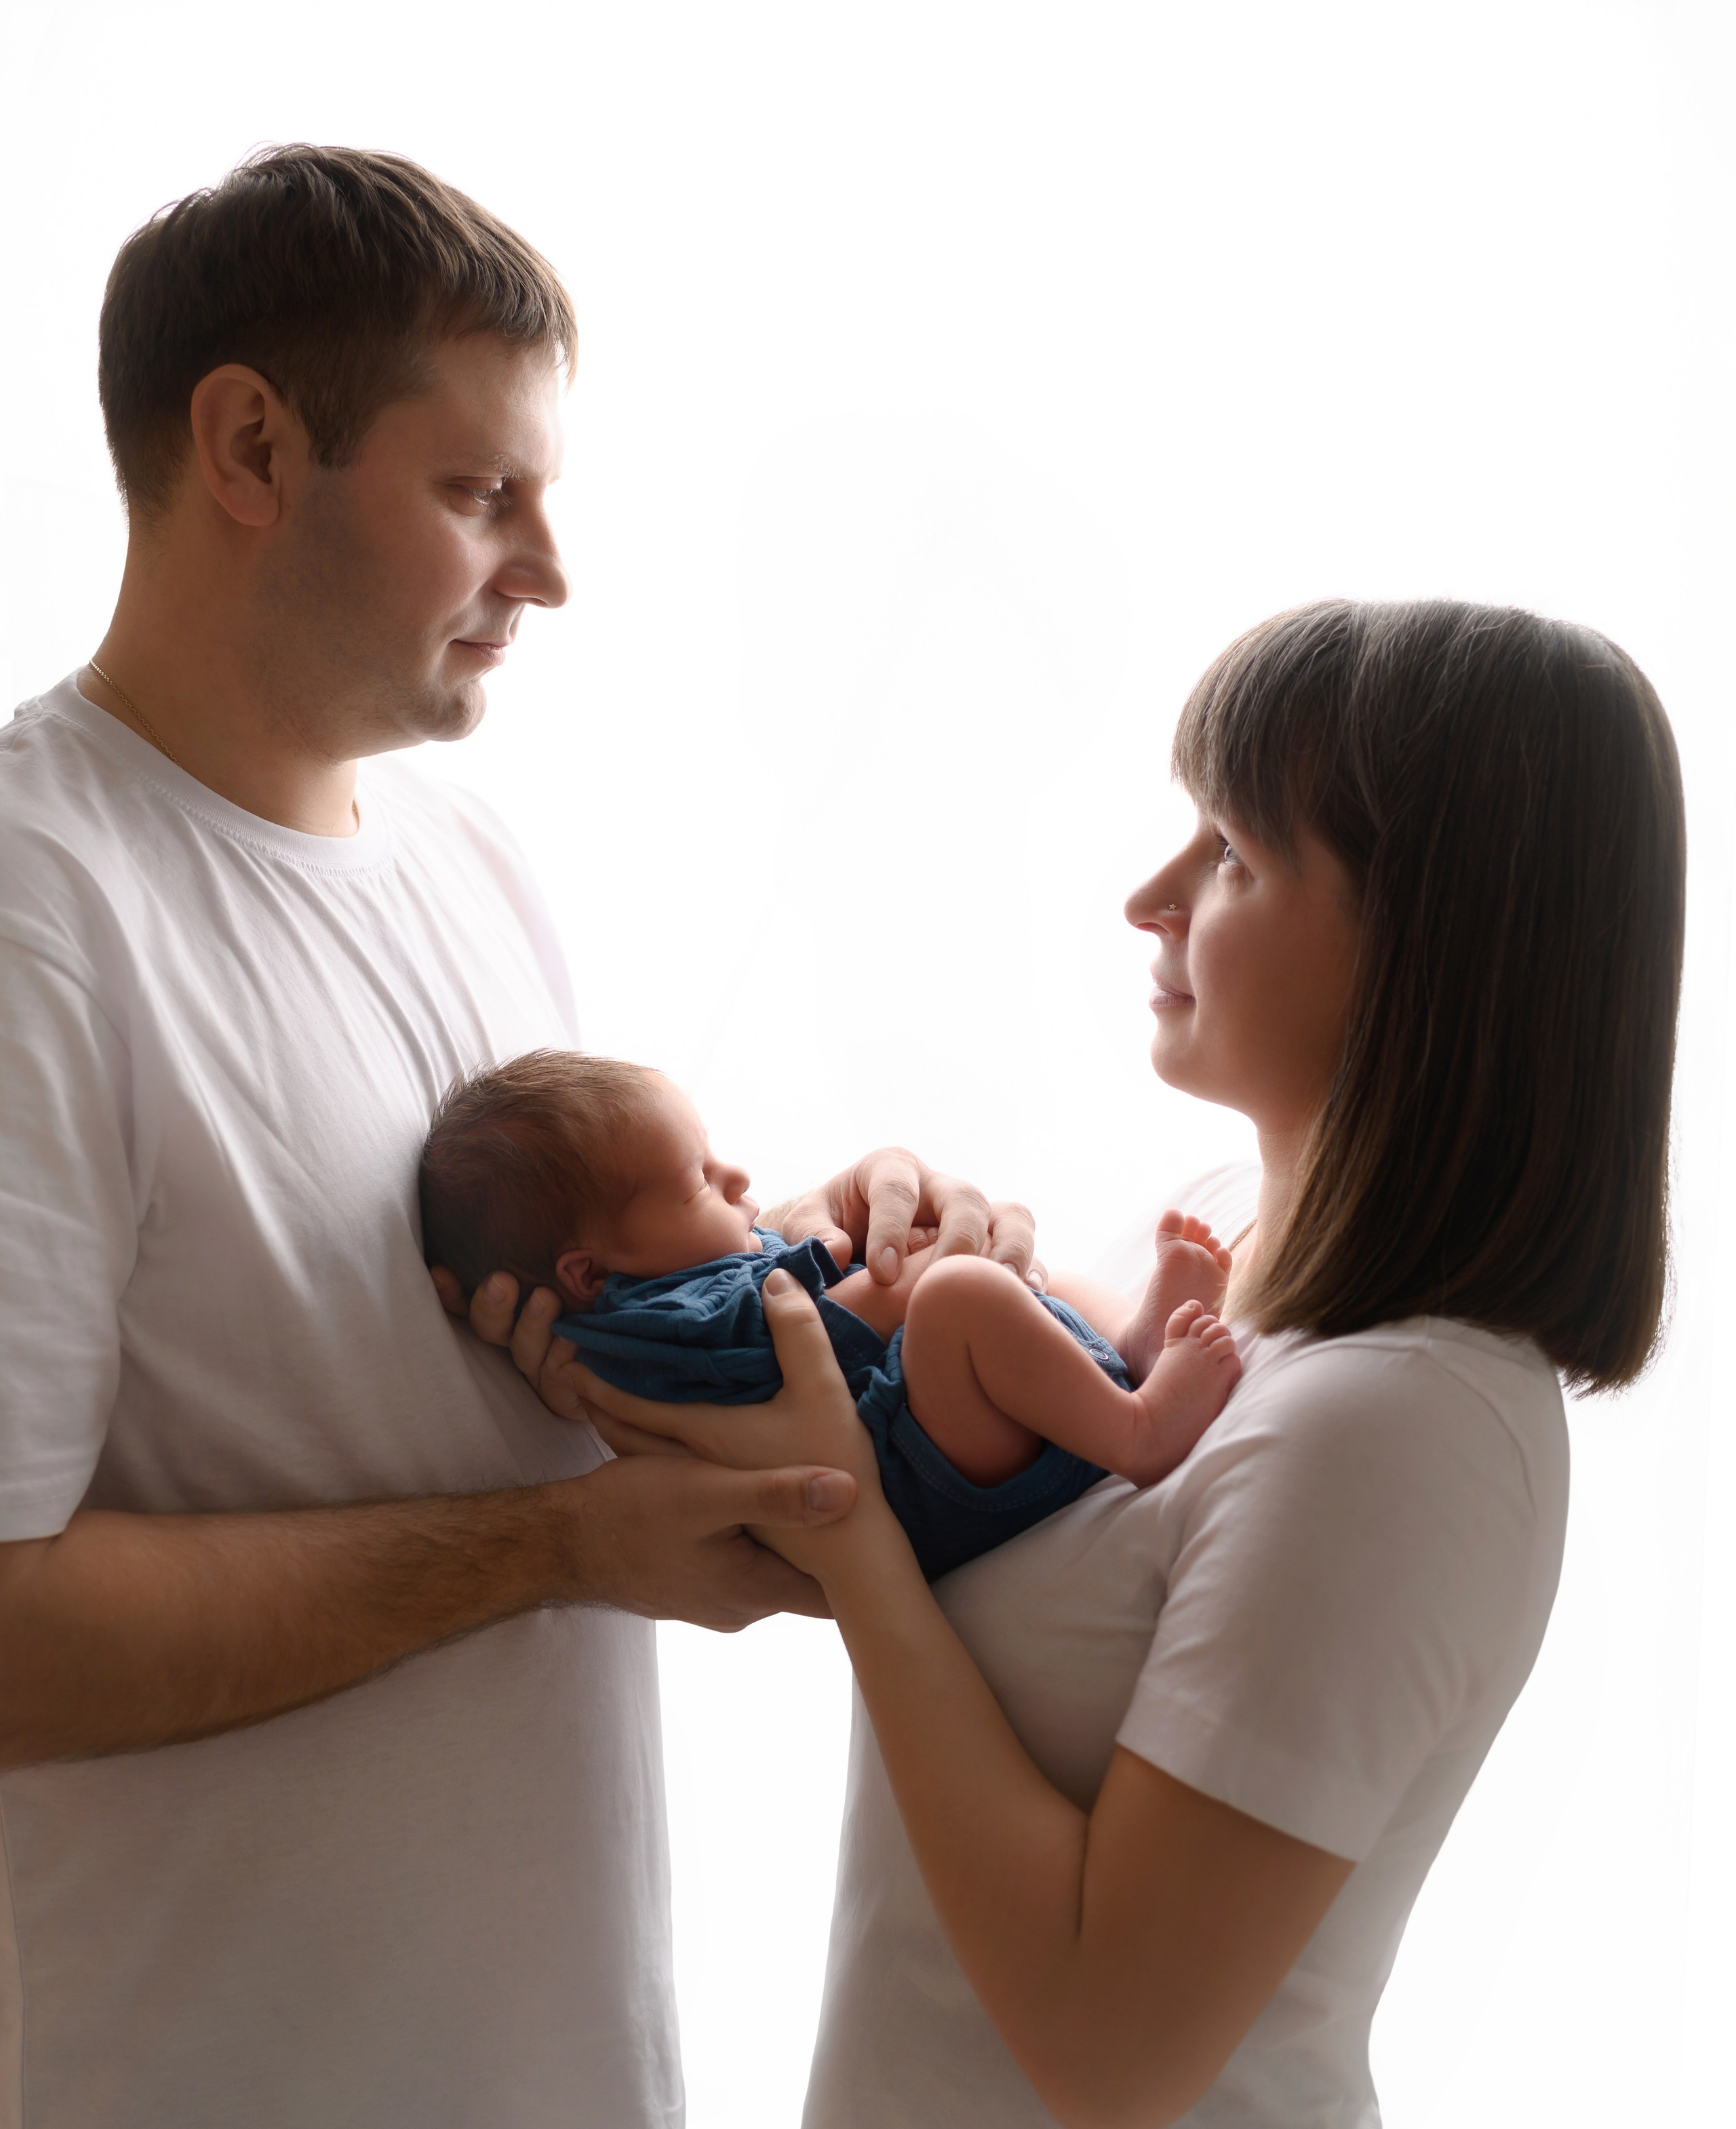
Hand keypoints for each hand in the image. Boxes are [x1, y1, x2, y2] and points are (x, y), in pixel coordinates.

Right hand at [551, 1447, 857, 1627]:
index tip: (881, 1520)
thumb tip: (851, 1493)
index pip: (836, 1595)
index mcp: (757, 1591)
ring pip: (773, 1563)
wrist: (558, 1542)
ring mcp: (717, 1599)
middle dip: (825, 1533)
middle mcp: (744, 1606)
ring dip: (785, 1527)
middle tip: (846, 1476)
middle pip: (807, 1574)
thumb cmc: (628, 1514)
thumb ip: (776, 1494)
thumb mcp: (706, 1491)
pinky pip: (742, 1558)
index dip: (862, 1563)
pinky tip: (748, 1489)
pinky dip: (752, 1529)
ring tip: (800, 1474)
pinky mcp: (696, 1582)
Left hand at [572, 1271, 902, 1581]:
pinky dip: (654, 1454)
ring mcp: (710, 1499)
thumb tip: (776, 1278)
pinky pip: (672, 1475)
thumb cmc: (836, 1468)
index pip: (635, 1411)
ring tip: (604, 1405)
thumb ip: (799, 1335)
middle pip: (630, 1437)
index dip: (602, 1387)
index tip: (572, 1363)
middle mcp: (698, 1470)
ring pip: (647, 1460)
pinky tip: (664, 1447)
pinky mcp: (728, 1517)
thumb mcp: (821, 1393)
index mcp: (708, 1440)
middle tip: (577, 1378)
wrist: (855, 1560)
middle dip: (603, 1407)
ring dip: (623, 1431)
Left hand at [767, 1147, 1041, 1287]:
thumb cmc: (827, 1229)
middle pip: (964, 1199)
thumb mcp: (804, 1227)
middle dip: (958, 1240)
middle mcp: (937, 1187)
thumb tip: (836, 1250)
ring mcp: (972, 1215)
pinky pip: (1027, 1250)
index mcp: (889, 1169)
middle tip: (943, 1285)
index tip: (882, 1274)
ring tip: (1004, 1289)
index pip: (896, 1189)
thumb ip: (812, 1234)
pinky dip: (1030, 1273)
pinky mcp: (994, 1245)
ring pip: (1010, 1216)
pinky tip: (1026, 1301)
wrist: (852, 1242)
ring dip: (1011, 1251)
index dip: (891, 1229)